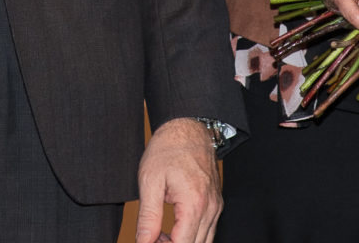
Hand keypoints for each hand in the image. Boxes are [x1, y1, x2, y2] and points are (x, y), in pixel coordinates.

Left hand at [133, 118, 220, 242]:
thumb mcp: (150, 181)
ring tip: (159, 234)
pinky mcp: (215, 203)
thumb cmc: (168, 149)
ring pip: (204, 241)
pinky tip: (172, 228)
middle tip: (150, 237)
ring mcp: (216, 206)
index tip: (147, 241)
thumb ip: (148, 217)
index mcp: (194, 204)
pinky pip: (207, 230)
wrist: (187, 127)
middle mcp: (210, 208)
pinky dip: (191, 235)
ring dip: (182, 242)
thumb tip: (143, 242)